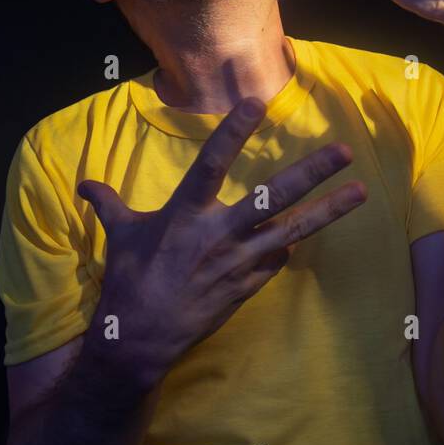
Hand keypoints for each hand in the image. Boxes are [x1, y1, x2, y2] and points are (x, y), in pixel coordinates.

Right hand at [78, 97, 366, 374]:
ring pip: (292, 231)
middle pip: (272, 197)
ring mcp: (237, 263)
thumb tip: (83, 184)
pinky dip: (288, 247)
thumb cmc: (128, 281)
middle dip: (311, 173)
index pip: (212, 162)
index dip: (234, 131)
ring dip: (329, 211)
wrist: (139, 341)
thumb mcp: (119, 235)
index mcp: (184, 214)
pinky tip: (302, 237)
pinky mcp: (247, 288)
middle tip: (344, 151)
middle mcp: (217, 235)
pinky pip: (276, 261)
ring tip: (360, 192)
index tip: (257, 104)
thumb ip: (109, 203)